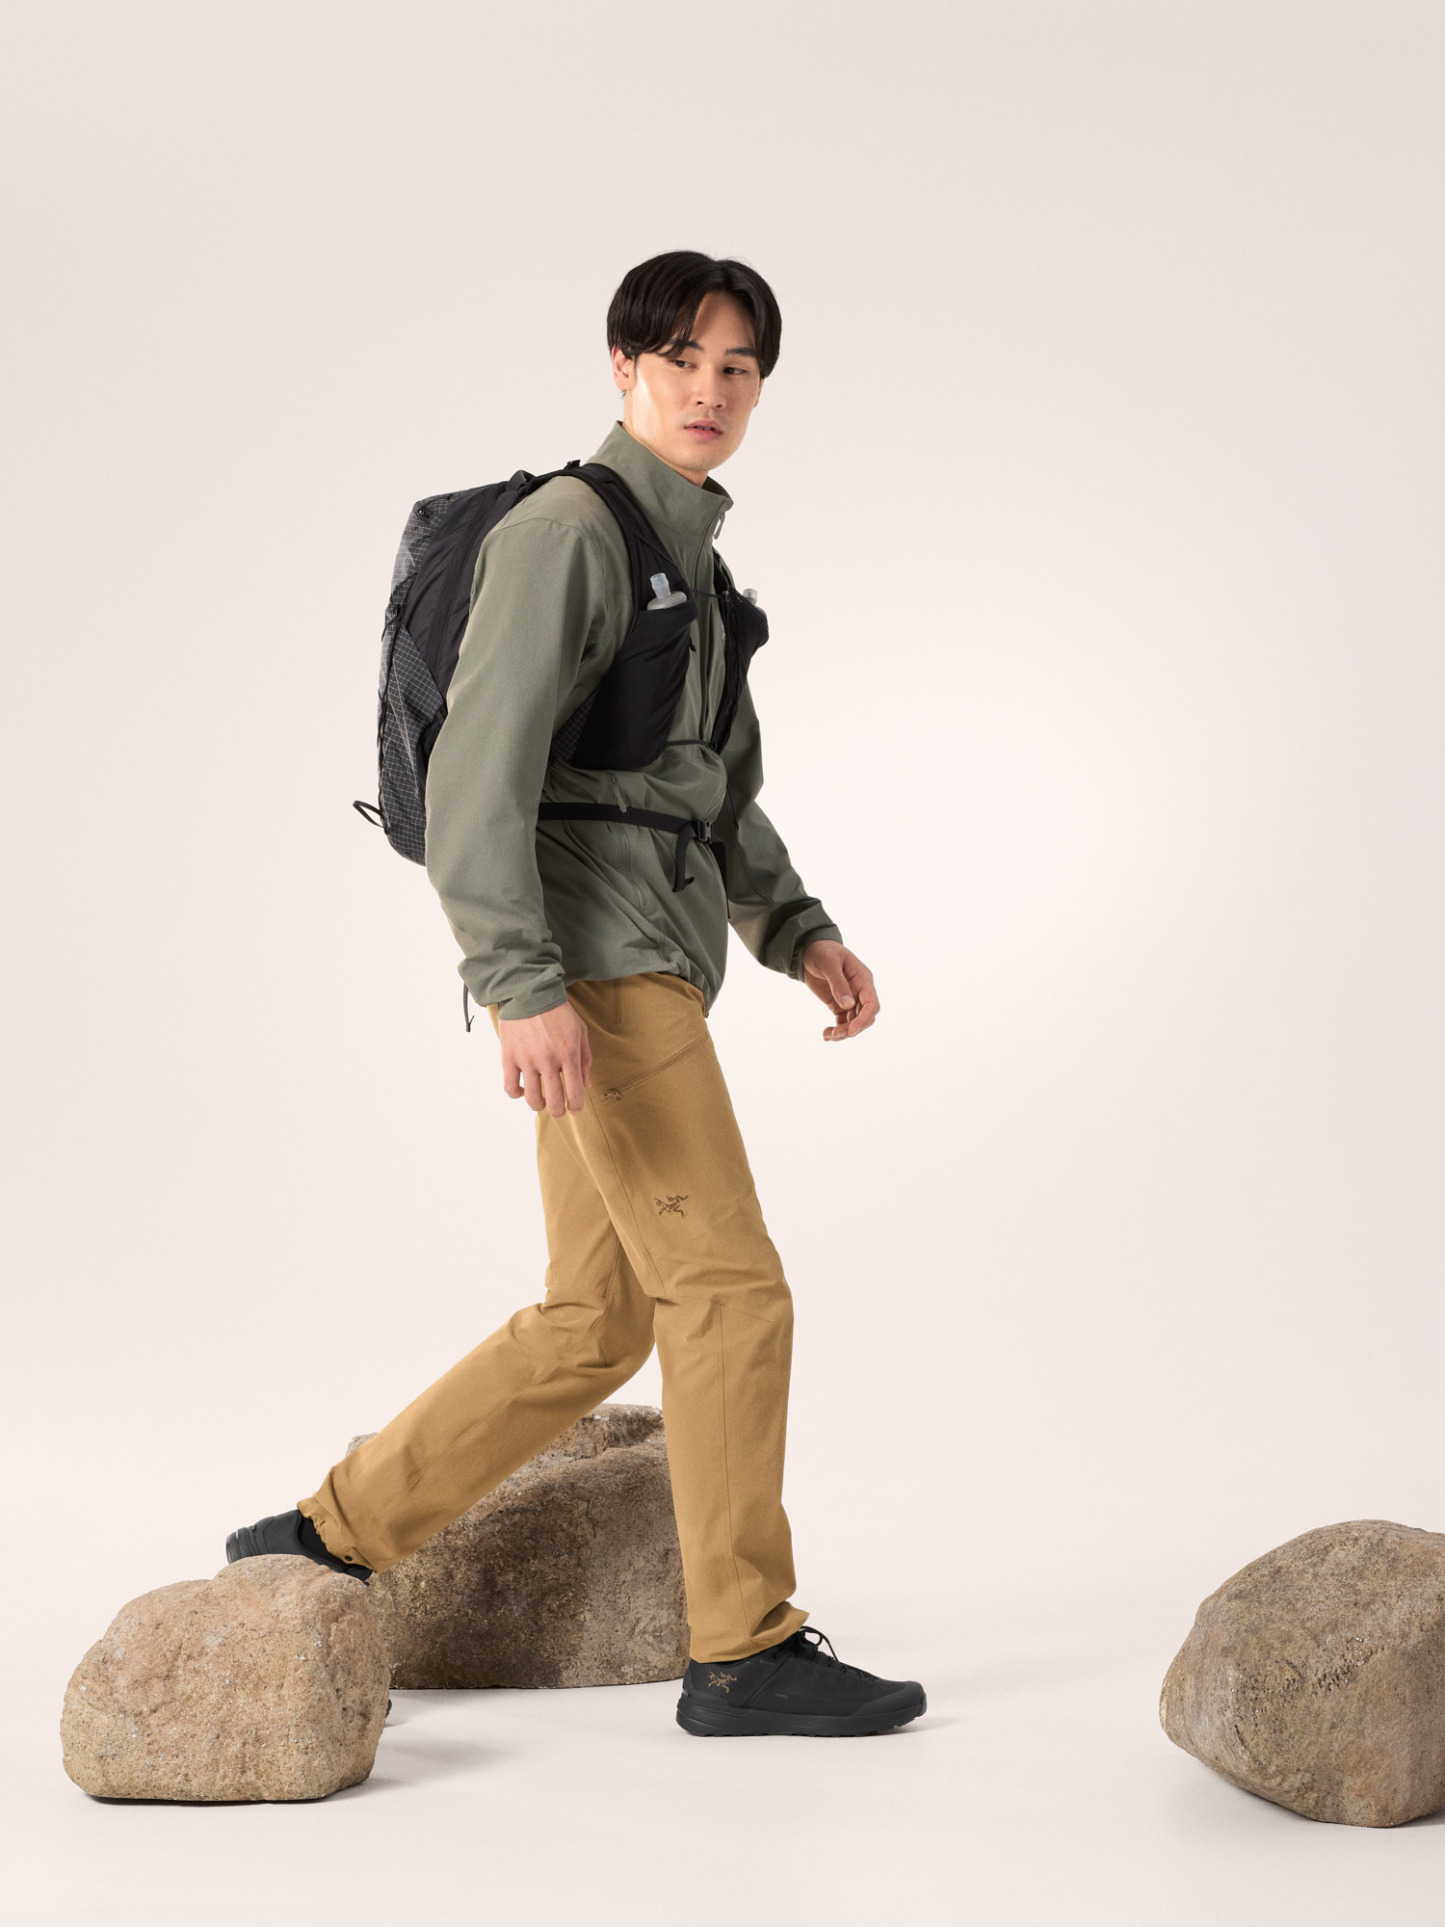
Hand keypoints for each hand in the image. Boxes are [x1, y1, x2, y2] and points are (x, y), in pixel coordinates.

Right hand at [499, 999, 592, 1114]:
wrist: (529, 993)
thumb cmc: (558, 1012)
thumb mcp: (580, 1031)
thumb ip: (585, 1059)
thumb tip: (585, 1085)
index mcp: (569, 1054)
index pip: (575, 1092)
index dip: (576, 1106)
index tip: (574, 1109)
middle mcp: (548, 1061)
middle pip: (554, 1101)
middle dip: (558, 1110)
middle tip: (557, 1109)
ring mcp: (527, 1060)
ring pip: (532, 1099)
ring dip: (538, 1105)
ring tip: (540, 1102)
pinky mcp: (509, 1057)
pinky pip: (510, 1087)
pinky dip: (516, 1094)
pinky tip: (522, 1090)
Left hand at [800, 940, 879, 1040]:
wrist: (810, 949)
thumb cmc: (822, 951)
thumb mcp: (829, 964)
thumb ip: (838, 983)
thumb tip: (848, 1005)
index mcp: (862, 979)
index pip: (871, 1003)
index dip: (864, 1019)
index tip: (851, 1031)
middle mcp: (860, 990)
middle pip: (865, 1016)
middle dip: (852, 1028)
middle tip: (834, 1034)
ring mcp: (850, 998)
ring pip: (854, 1022)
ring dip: (843, 1032)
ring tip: (827, 1035)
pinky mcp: (839, 1003)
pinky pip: (843, 1021)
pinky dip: (837, 1030)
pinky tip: (826, 1035)